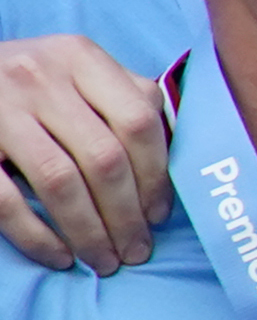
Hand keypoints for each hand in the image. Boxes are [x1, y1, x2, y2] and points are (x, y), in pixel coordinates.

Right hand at [0, 31, 169, 270]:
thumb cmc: (32, 81)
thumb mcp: (79, 72)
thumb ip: (125, 100)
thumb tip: (177, 159)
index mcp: (80, 58)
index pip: (139, 122)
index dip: (157, 177)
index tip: (160, 216)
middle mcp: (40, 77)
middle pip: (103, 158)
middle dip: (127, 216)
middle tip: (137, 252)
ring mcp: (0, 108)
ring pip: (59, 181)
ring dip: (89, 232)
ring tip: (104, 261)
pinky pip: (5, 200)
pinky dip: (36, 236)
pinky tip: (60, 257)